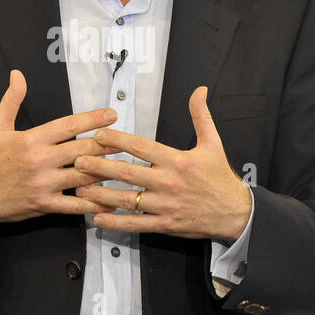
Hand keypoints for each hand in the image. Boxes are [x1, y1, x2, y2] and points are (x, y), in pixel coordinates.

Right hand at [0, 69, 118, 237]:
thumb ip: (11, 100)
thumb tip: (17, 75)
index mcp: (30, 139)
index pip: (68, 125)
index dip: (93, 119)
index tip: (111, 114)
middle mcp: (39, 161)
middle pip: (82, 150)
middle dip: (107, 145)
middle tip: (127, 140)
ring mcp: (43, 184)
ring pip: (83, 176)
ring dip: (105, 171)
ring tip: (125, 166)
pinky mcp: (44, 204)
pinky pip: (74, 205)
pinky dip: (94, 203)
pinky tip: (110, 200)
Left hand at [73, 86, 252, 241]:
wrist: (235, 213)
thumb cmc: (220, 178)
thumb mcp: (213, 144)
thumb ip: (201, 116)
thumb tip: (200, 90)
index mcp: (178, 161)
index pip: (142, 147)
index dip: (118, 140)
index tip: (98, 135)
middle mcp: (169, 182)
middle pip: (128, 173)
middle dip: (100, 166)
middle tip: (78, 160)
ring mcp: (165, 205)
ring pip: (127, 199)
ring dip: (101, 194)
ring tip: (79, 189)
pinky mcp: (165, 224)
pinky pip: (136, 224)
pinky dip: (115, 222)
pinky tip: (98, 218)